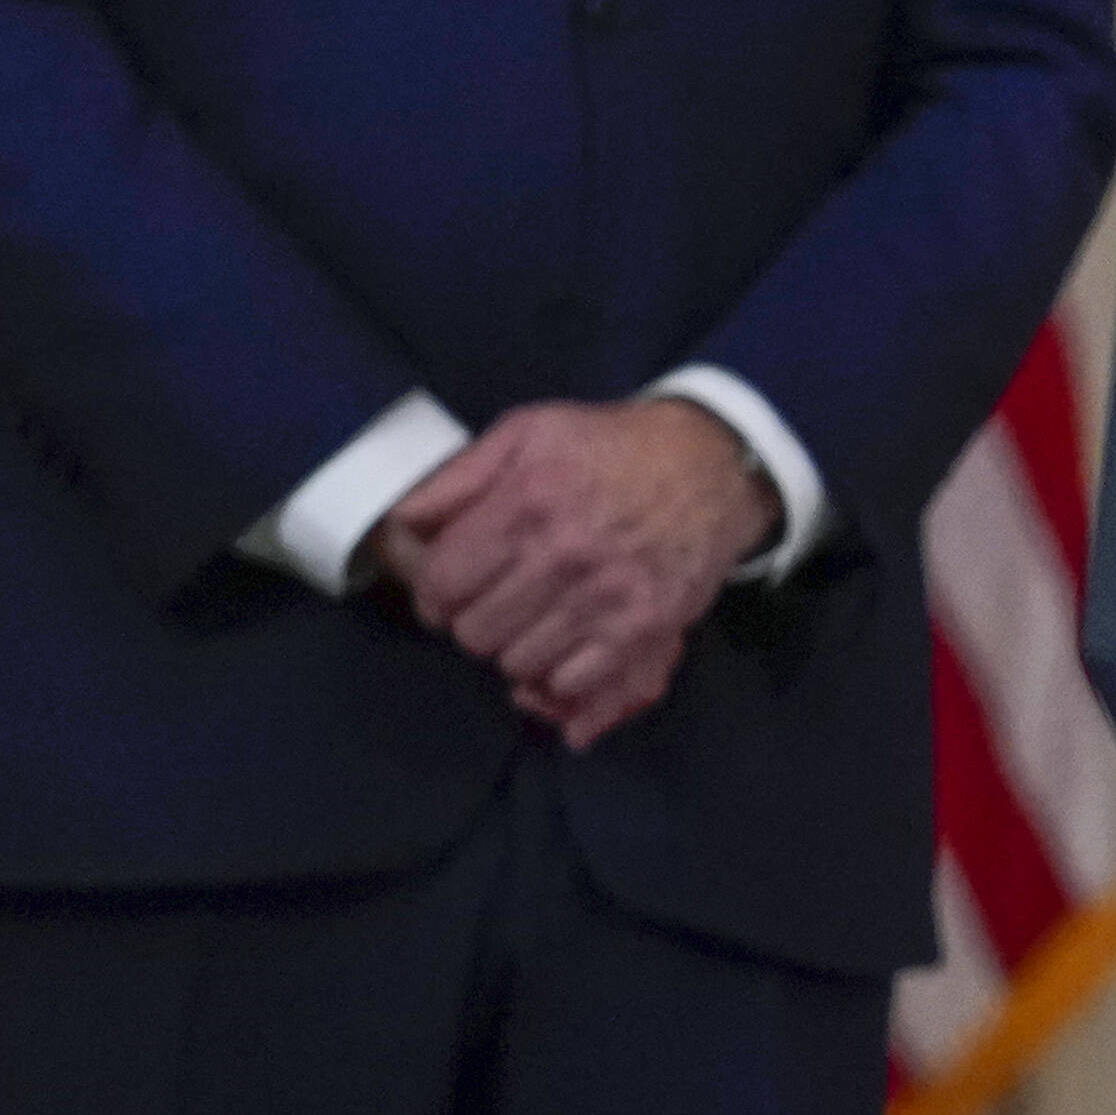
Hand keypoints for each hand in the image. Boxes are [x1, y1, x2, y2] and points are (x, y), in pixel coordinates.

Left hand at [379, 399, 773, 750]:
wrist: (715, 461)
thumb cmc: (611, 445)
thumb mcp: (529, 432)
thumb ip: (457, 478)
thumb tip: (400, 528)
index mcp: (527, 500)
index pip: (442, 585)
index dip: (436, 594)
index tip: (453, 588)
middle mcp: (564, 551)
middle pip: (474, 633)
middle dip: (476, 621)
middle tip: (499, 602)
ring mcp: (606, 593)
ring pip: (518, 663)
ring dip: (518, 647)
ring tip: (536, 619)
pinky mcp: (644, 625)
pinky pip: (572, 681)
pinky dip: (560, 672)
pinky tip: (567, 642)